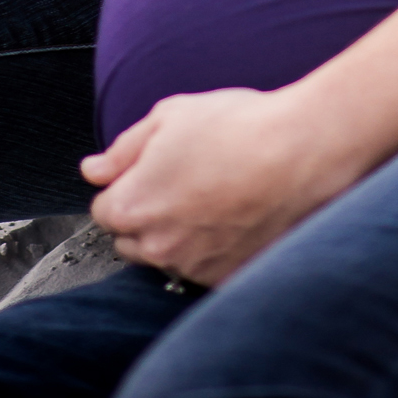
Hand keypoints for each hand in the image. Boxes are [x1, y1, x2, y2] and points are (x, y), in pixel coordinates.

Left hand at [83, 87, 361, 285]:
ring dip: (178, 236)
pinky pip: (206, 270)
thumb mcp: (166, 118)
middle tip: (179, 185)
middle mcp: (160, 246)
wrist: (303, 152)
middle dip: (145, 216)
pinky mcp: (232, 278)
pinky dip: (212, 252)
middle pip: (131, 240)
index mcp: (134, 206)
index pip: (104, 211)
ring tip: (213, 198)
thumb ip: (122, 151)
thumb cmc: (237, 128)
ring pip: (169, 257)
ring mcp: (197, 267)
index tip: (147, 174)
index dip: (124, 188)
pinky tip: (233, 220)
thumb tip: (94, 170)